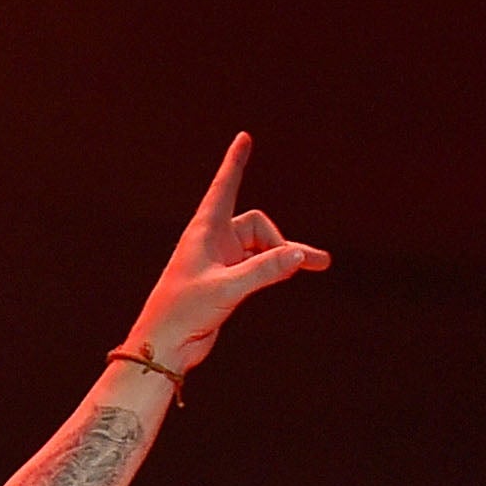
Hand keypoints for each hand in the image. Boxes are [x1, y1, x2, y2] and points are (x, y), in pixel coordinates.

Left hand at [124, 133, 329, 376]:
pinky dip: (275, 269)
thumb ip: (264, 270)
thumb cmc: (183, 312)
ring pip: (262, 249)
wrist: (164, 346)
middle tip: (306, 262)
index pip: (224, 187)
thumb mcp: (227, 288)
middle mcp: (213, 242)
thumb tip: (299, 256)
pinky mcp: (226, 282)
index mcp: (204, 231)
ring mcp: (220, 262)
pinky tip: (296, 272)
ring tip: (320, 264)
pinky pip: (258, 267)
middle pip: (258, 226)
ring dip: (286, 257)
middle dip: (282, 242)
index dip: (235, 163)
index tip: (243, 138)